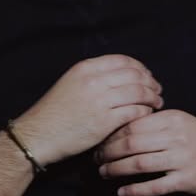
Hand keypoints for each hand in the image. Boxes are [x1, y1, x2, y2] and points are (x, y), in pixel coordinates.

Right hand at [11, 55, 162, 167]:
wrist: (38, 134)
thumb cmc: (54, 111)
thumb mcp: (71, 83)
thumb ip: (94, 76)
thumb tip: (121, 76)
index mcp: (86, 68)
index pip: (123, 60)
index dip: (140, 67)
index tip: (147, 75)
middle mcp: (94, 80)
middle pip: (135, 75)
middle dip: (150, 82)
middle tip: (157, 90)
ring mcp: (100, 101)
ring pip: (138, 92)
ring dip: (152, 97)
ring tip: (157, 103)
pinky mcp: (104, 121)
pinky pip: (134, 112)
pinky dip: (144, 112)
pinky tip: (146, 115)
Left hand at [95, 110, 195, 195]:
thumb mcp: (179, 121)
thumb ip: (153, 123)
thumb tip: (118, 127)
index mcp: (172, 118)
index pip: (134, 124)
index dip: (112, 134)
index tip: (100, 141)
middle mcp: (176, 137)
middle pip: (133, 143)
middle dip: (109, 151)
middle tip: (97, 158)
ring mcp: (182, 159)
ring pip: (140, 164)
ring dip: (117, 169)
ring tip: (104, 172)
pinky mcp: (186, 180)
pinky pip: (155, 186)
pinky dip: (136, 190)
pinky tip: (122, 192)